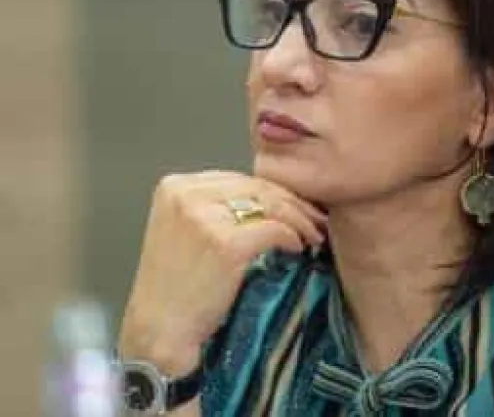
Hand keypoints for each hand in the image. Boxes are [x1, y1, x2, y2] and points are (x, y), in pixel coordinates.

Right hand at [117, 170, 326, 374]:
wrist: (160, 331)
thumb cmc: (178, 287)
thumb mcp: (188, 230)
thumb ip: (218, 207)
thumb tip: (273, 198)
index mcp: (176, 186)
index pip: (239, 178)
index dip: (275, 192)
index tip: (299, 205)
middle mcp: (186, 193)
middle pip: (257, 187)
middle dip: (293, 203)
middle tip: (317, 219)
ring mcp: (203, 216)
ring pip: (270, 204)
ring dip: (300, 219)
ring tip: (315, 234)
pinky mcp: (224, 242)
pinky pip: (274, 230)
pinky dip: (294, 237)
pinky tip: (299, 248)